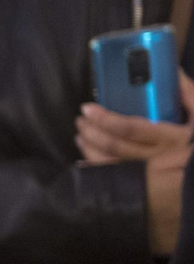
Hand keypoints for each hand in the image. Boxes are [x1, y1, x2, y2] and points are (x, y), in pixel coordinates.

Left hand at [77, 72, 193, 254]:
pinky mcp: (144, 189)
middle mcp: (157, 160)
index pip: (131, 129)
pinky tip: (85, 162)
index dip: (106, 119)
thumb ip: (190, 97)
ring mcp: (149, 178)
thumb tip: (174, 74)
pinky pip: (114, 181)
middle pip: (115, 147)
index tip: (88, 108)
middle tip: (80, 121)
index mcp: (172, 140)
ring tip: (81, 136)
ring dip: (90, 149)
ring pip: (111, 165)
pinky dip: (96, 171)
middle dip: (92, 132)